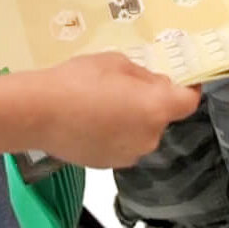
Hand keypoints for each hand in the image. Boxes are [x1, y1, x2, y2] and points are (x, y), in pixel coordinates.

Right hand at [38, 54, 199, 167]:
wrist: (39, 113)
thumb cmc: (78, 80)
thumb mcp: (116, 63)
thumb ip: (144, 76)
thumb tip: (156, 84)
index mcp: (155, 108)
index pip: (189, 102)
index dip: (188, 89)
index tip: (183, 79)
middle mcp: (149, 137)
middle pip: (161, 116)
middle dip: (150, 101)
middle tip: (124, 85)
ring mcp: (130, 154)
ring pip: (141, 131)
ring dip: (132, 118)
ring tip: (103, 102)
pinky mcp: (110, 164)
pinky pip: (123, 143)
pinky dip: (116, 133)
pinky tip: (92, 119)